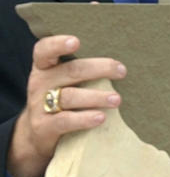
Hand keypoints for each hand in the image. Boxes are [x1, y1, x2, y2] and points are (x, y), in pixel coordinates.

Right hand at [8, 35, 125, 176]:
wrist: (39, 134)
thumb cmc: (63, 99)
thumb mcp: (67, 81)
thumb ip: (84, 70)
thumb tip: (122, 64)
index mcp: (45, 67)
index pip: (44, 50)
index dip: (58, 44)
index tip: (76, 41)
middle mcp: (40, 83)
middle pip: (70, 71)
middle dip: (99, 69)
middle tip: (122, 71)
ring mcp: (39, 105)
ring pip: (70, 96)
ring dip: (97, 97)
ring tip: (117, 99)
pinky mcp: (43, 127)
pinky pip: (65, 120)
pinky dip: (84, 119)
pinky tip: (101, 118)